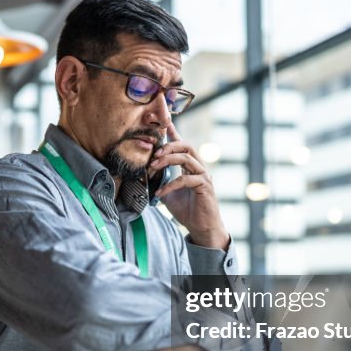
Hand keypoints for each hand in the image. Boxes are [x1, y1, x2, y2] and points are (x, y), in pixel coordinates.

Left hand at [150, 121, 229, 249]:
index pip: (182, 146)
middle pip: (186, 146)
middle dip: (169, 146)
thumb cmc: (187, 210)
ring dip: (168, 160)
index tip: (166, 123)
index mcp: (190, 167)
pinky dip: (170, 185)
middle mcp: (198, 167)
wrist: (201, 227)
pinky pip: (186, 179)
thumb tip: (145, 176)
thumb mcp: (169, 193)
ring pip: (186, 158)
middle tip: (154, 154)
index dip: (174, 134)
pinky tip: (160, 193)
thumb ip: (161, 181)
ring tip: (154, 167)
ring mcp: (203, 175)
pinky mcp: (205, 186)